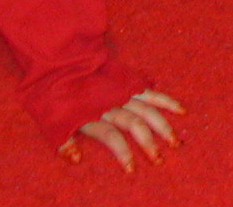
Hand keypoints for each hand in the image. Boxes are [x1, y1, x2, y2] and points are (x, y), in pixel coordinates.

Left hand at [56, 90, 184, 170]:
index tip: (132, 170)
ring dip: (162, 126)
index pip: (112, 137)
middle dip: (148, 143)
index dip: (123, 153)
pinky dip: (166, 101)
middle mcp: (110, 103)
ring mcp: (121, 91)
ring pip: (146, 109)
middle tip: (160, 160)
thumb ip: (64, 144)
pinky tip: (181, 110)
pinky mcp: (129, 82)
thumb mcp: (51, 124)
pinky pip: (150, 92)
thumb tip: (77, 160)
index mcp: (92, 114)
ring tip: (174, 142)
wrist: (61, 62)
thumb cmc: (54, 97)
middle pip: (133, 124)